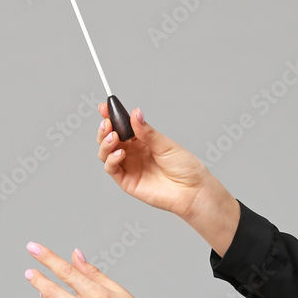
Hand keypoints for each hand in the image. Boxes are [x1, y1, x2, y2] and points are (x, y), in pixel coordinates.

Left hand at [25, 241, 186, 297]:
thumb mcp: (118, 289)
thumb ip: (93, 273)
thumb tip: (75, 256)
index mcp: (98, 295)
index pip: (66, 271)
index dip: (47, 258)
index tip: (33, 248)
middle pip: (52, 292)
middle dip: (38, 279)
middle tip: (29, 272)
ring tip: (42, 291)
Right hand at [97, 101, 210, 217]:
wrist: (192, 190)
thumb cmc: (184, 167)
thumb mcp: (165, 144)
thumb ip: (147, 131)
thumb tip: (135, 113)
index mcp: (141, 141)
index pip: (122, 126)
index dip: (111, 116)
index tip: (104, 107)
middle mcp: (132, 153)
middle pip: (109, 139)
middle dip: (105, 129)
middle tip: (107, 123)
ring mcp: (129, 167)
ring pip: (106, 153)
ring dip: (105, 143)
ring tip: (114, 137)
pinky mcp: (127, 181)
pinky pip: (112, 169)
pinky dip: (111, 160)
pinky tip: (120, 153)